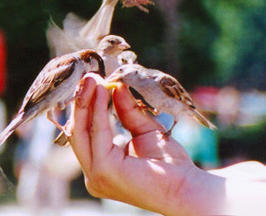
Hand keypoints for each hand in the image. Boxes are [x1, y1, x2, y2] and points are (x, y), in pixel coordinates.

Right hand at [66, 73, 223, 215]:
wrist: (188, 187)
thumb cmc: (170, 165)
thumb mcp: (144, 130)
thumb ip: (128, 112)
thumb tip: (116, 86)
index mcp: (100, 168)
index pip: (85, 134)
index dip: (87, 106)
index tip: (93, 82)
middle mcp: (93, 175)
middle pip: (77, 132)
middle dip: (81, 101)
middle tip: (89, 77)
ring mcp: (96, 175)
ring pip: (80, 132)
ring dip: (86, 102)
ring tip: (93, 80)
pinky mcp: (103, 170)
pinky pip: (97, 133)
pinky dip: (98, 110)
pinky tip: (103, 92)